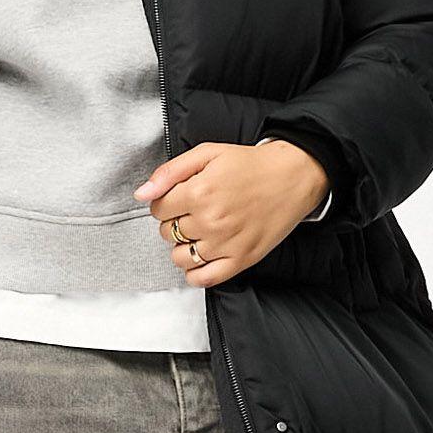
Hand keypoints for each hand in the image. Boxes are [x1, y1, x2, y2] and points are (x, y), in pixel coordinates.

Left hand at [133, 141, 329, 284]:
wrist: (291, 178)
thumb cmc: (249, 165)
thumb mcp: (207, 153)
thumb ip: (170, 172)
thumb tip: (141, 194)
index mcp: (199, 192)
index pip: (157, 209)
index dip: (165, 202)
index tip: (180, 197)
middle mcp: (210, 221)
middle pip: (168, 233)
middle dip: (175, 222)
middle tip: (195, 211)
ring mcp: (225, 243)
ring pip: (180, 257)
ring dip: (184, 246)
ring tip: (201, 232)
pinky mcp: (240, 260)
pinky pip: (202, 279)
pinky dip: (195, 272)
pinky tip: (203, 256)